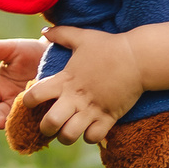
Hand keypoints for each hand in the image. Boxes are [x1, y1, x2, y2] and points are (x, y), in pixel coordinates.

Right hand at [0, 38, 44, 130]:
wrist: (57, 56)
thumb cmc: (32, 51)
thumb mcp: (14, 48)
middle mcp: (9, 101)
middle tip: (0, 122)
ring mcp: (25, 110)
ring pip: (16, 123)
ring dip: (15, 126)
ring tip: (19, 127)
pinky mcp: (40, 115)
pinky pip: (35, 125)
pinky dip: (34, 128)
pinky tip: (38, 127)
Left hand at [23, 26, 143, 145]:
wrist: (139, 58)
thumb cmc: (110, 46)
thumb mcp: (83, 37)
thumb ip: (61, 34)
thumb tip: (44, 30)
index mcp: (65, 80)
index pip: (33, 97)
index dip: (29, 102)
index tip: (36, 101)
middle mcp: (75, 98)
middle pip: (49, 124)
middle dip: (46, 128)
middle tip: (51, 123)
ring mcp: (92, 110)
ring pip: (69, 136)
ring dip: (66, 135)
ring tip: (70, 129)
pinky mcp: (109, 117)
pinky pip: (93, 138)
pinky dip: (89, 136)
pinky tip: (90, 128)